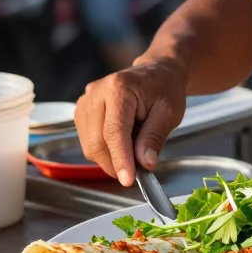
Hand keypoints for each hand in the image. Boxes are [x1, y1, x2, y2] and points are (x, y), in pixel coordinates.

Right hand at [75, 58, 186, 186]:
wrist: (156, 73)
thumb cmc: (164, 89)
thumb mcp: (169, 112)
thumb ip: (154, 137)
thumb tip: (144, 163)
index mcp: (120, 88)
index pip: (114, 132)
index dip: (120, 159)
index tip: (128, 179)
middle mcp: (97, 92)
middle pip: (96, 142)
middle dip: (115, 163)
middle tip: (137, 171)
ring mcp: (86, 100)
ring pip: (89, 145)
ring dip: (110, 158)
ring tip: (133, 147)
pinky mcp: (82, 110)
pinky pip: (87, 141)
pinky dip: (104, 150)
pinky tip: (122, 142)